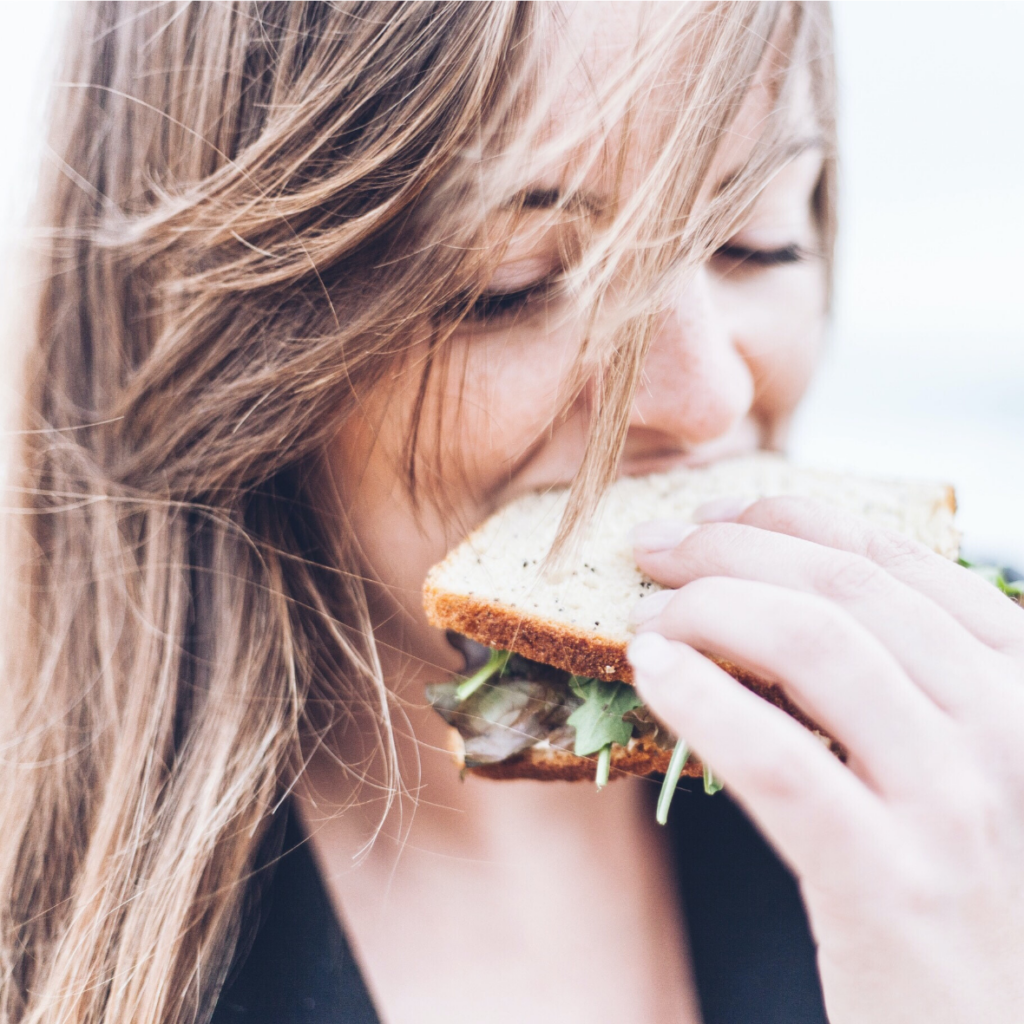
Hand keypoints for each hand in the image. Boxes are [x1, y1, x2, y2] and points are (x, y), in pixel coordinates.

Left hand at [626, 497, 1023, 1023]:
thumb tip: (763, 588)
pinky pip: (782, 762)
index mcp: (1018, 680)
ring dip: (708, 611)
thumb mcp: (943, 755)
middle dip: (728, 550)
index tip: (710, 516)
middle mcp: (1008, 725)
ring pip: (815, 648)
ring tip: (642, 618)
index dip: (788, 518)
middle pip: (843, 589)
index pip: (891, 558)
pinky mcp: (895, 883)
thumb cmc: (953, 885)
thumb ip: (887, 673)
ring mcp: (959, 803)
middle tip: (651, 550)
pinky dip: (705, 702)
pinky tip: (651, 674)